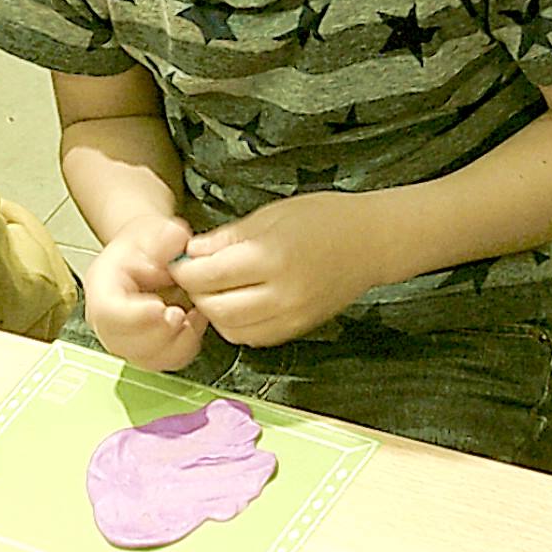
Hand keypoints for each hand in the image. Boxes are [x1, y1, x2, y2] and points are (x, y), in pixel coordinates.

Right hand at [84, 216, 207, 370]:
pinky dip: (186, 347)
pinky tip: (193, 323)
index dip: (135, 316)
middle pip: (124, 343)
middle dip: (160, 334)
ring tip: (190, 314)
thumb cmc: (147, 245)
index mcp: (101, 284)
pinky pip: (166, 362)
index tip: (161, 308)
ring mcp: (124, 338)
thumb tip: (174, 251)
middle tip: (182, 313)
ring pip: (147, 359)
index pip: (107, 312)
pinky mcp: (145, 350)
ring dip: (176, 342)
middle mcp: (106, 318)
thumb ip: (165, 238)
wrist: (149, 254)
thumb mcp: (155, 229)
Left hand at [170, 193, 381, 347]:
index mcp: (271, 257)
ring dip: (216, 312)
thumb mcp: (271, 215)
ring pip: (233, 329)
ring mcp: (292, 316)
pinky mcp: (299, 328)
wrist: (372, 241)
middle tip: (195, 275)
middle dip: (197, 293)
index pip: (208, 276)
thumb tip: (191, 253)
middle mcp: (281, 293)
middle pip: (216, 308)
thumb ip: (228, 238)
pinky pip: (255, 337)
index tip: (179, 261)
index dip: (185, 270)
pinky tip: (239, 303)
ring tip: (217, 289)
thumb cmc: (324, 218)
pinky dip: (238, 324)